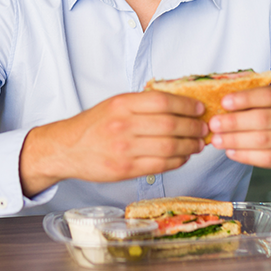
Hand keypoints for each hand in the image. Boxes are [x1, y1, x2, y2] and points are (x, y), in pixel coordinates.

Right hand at [19, 91, 208, 196]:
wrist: (66, 148)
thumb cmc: (93, 125)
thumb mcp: (114, 104)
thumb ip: (142, 104)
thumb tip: (179, 105)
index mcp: (122, 104)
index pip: (164, 101)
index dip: (187, 105)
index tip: (199, 108)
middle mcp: (123, 125)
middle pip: (171, 125)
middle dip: (194, 127)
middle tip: (204, 127)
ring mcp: (124, 149)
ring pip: (169, 147)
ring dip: (190, 146)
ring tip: (198, 144)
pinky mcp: (125, 169)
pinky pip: (160, 166)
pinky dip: (178, 161)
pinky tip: (183, 157)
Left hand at [208, 86, 270, 185]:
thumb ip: (253, 103)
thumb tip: (220, 105)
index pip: (267, 95)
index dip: (244, 99)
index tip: (224, 102)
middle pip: (262, 119)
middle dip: (234, 122)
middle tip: (214, 124)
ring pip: (262, 139)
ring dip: (235, 140)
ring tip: (217, 140)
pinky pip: (266, 158)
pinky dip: (245, 156)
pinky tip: (231, 152)